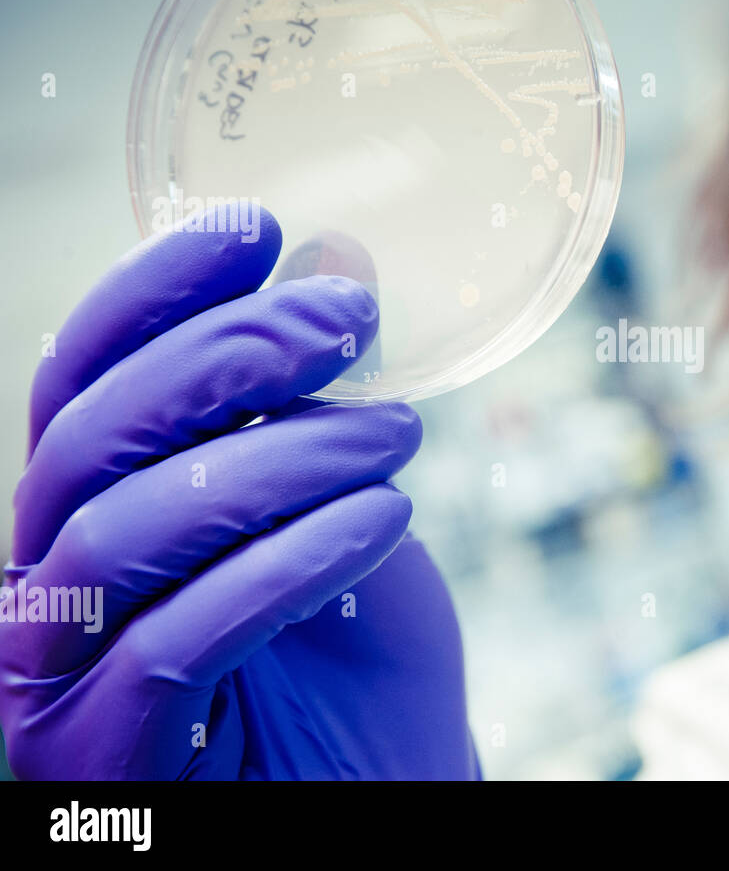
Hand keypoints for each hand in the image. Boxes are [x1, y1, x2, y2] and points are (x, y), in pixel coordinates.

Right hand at [0, 205, 479, 778]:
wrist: (382, 787)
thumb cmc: (354, 653)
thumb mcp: (344, 504)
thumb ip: (321, 399)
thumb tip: (336, 262)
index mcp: (86, 508)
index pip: (81, 378)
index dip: (154, 288)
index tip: (259, 226)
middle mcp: (43, 583)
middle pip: (90, 437)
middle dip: (227, 355)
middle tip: (352, 320)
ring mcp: (55, 677)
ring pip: (130, 529)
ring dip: (279, 459)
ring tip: (398, 432)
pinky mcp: (101, 758)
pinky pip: (177, 639)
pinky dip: (287, 562)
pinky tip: (387, 518)